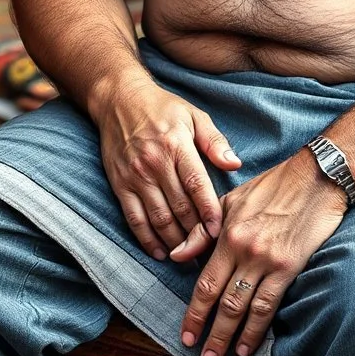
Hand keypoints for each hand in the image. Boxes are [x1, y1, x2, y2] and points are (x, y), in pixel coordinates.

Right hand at [98, 75, 240, 259]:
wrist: (118, 99)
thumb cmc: (163, 108)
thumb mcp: (194, 115)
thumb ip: (215, 142)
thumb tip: (235, 165)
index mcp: (177, 145)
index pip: (197, 186)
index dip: (209, 212)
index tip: (220, 232)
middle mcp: (155, 163)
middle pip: (180, 207)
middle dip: (196, 233)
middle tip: (209, 252)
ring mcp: (135, 176)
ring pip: (158, 218)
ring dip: (175, 242)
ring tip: (190, 256)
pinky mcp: (119, 184)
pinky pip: (134, 218)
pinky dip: (147, 239)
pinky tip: (161, 252)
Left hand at [170, 149, 347, 355]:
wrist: (317, 177)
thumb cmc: (274, 185)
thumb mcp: (231, 200)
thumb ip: (204, 231)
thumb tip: (178, 256)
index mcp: (227, 234)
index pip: (204, 283)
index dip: (194, 313)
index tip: (186, 334)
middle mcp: (244, 251)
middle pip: (221, 301)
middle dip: (208, 333)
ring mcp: (268, 260)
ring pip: (243, 308)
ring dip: (229, 337)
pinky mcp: (290, 266)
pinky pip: (269, 304)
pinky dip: (257, 329)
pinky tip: (248, 345)